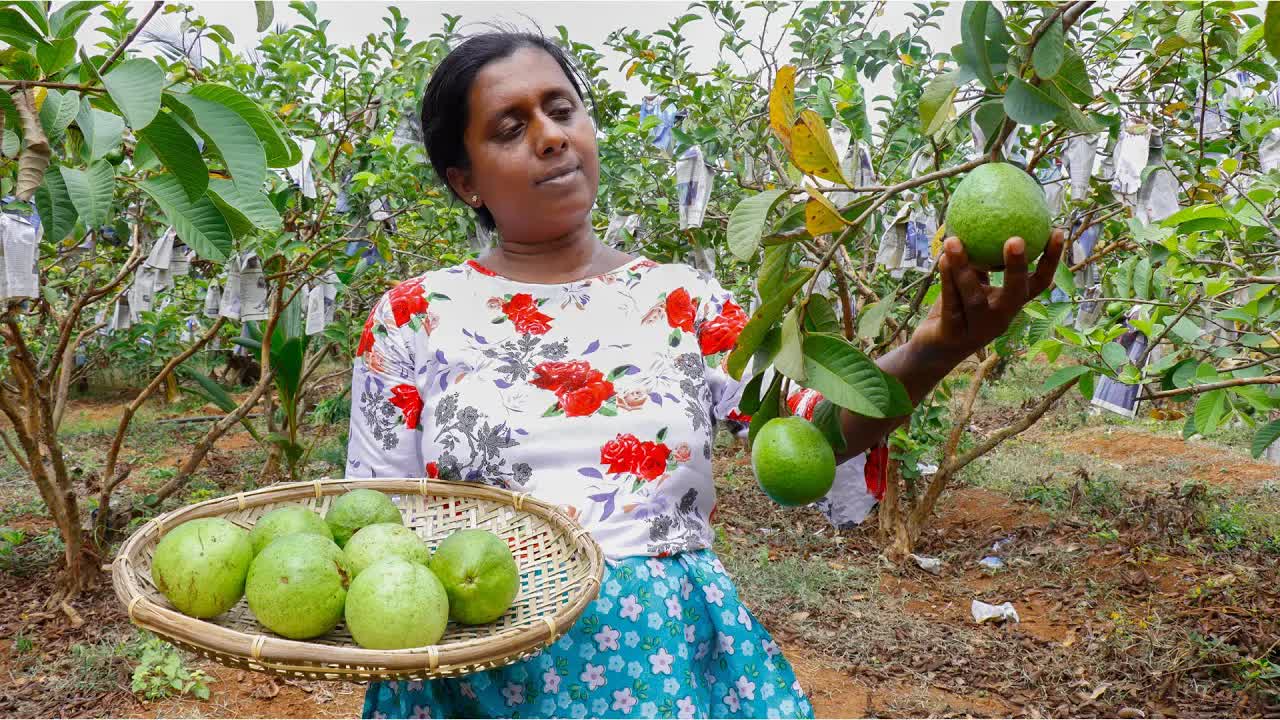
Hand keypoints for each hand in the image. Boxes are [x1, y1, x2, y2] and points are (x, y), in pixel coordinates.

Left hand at [908, 229, 1065, 365]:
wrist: (933, 350)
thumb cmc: (956, 309)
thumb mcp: (973, 284)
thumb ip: (981, 261)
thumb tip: (989, 219)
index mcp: (1010, 304)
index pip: (1039, 283)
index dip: (1051, 260)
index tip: (1057, 231)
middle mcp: (1000, 318)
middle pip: (1016, 294)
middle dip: (1018, 267)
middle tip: (1016, 239)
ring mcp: (978, 329)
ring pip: (975, 298)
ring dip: (964, 268)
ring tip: (954, 240)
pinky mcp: (954, 335)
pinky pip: (950, 303)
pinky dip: (947, 280)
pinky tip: (942, 258)